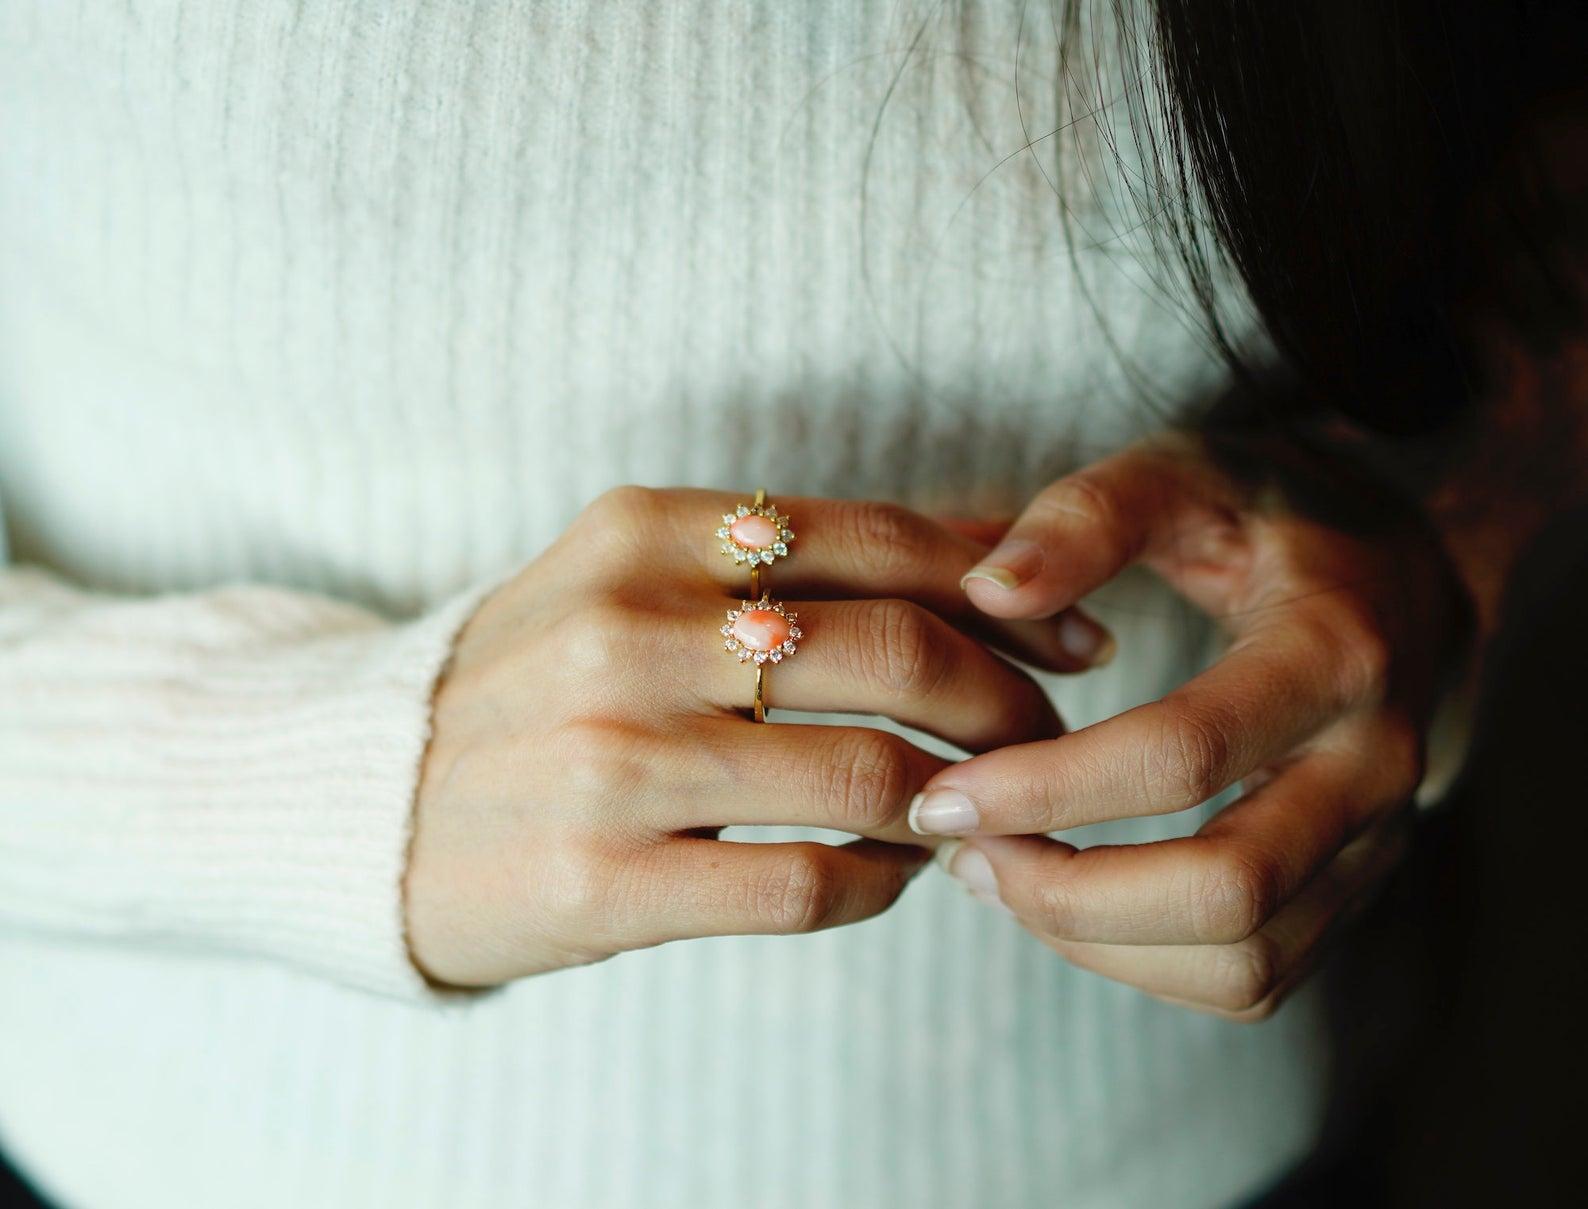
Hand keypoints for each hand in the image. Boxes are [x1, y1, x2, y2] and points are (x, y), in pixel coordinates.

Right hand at [404, 486, 1113, 987]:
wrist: (360, 800)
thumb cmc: (534, 684)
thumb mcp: (631, 584)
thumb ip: (785, 568)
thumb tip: (990, 557)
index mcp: (644, 534)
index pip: (877, 540)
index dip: (1005, 590)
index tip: (1074, 635)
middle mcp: (627, 631)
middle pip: (897, 651)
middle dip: (1011, 699)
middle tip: (1049, 735)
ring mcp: (612, 760)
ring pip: (871, 773)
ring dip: (958, 799)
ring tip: (972, 808)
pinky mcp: (601, 881)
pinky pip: (810, 884)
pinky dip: (885, 883)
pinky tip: (891, 872)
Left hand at [913, 434, 1471, 1018]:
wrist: (1405, 573)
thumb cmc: (1274, 517)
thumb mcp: (1187, 473)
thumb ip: (1089, 518)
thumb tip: (986, 590)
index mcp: (1333, 653)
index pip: (1186, 754)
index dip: (1050, 787)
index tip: (942, 796)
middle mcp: (1374, 766)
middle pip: (1229, 892)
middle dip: (1070, 895)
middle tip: (960, 853)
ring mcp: (1375, 842)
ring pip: (1244, 964)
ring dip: (1098, 943)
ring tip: (992, 878)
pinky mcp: (1352, 888)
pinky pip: (1252, 976)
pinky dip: (1141, 963)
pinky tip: (1058, 901)